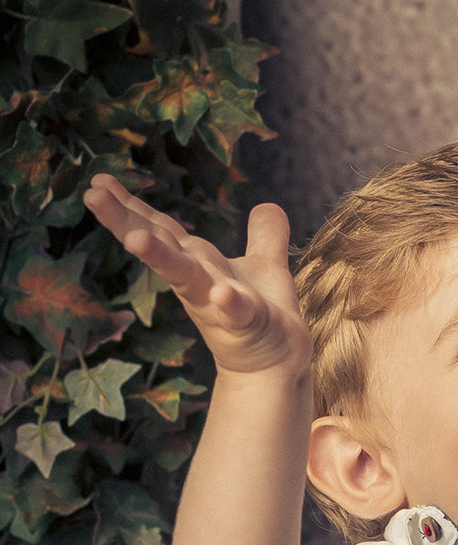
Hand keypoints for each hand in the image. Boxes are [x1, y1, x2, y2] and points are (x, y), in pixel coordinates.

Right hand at [84, 174, 311, 375]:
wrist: (277, 364)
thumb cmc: (263, 315)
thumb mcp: (266, 266)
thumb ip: (265, 236)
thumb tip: (267, 204)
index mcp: (200, 263)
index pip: (161, 229)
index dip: (131, 206)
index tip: (98, 181)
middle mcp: (200, 281)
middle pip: (160, 246)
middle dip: (126, 222)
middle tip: (92, 195)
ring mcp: (219, 303)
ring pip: (186, 276)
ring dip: (162, 258)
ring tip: (136, 239)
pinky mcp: (246, 324)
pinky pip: (236, 311)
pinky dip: (228, 301)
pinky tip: (222, 292)